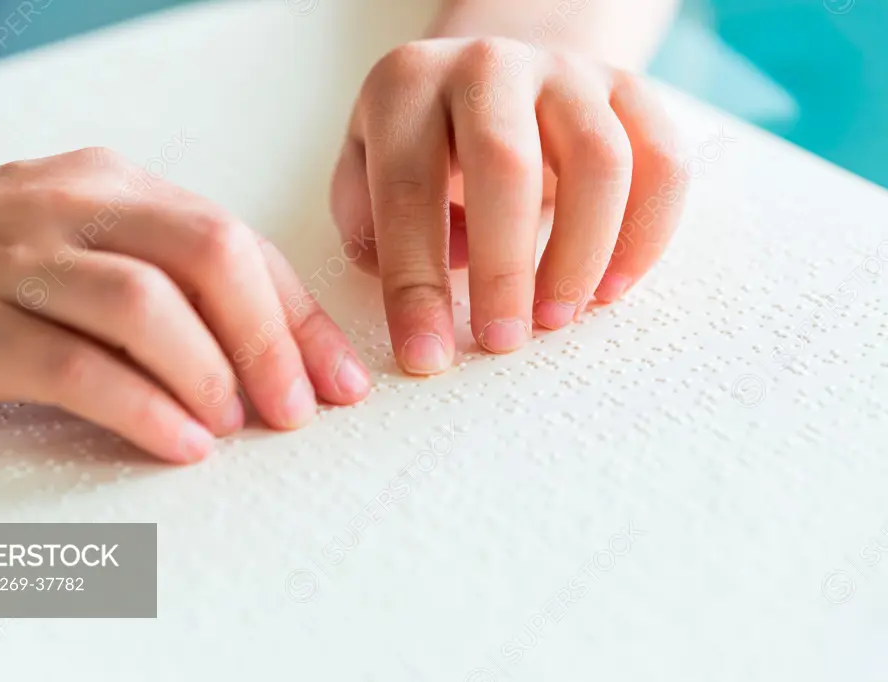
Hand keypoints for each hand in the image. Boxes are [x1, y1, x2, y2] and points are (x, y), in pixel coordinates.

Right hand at [0, 148, 370, 462]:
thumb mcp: (84, 241)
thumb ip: (168, 279)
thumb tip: (271, 353)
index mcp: (115, 184)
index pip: (237, 240)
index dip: (299, 315)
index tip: (341, 378)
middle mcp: (72, 207)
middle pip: (207, 254)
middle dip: (271, 338)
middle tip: (301, 408)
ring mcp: (16, 260)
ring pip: (144, 304)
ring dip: (210, 372)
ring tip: (237, 425)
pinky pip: (74, 365)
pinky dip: (142, 408)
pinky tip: (181, 444)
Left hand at [331, 38, 686, 373]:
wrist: (487, 73)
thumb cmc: (420, 144)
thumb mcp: (364, 170)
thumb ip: (370, 222)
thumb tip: (438, 272)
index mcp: (405, 86)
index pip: (405, 192)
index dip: (415, 285)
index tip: (428, 357)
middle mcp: (486, 66)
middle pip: (506, 164)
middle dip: (505, 270)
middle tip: (502, 341)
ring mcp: (564, 72)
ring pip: (600, 160)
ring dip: (582, 255)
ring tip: (558, 318)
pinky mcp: (626, 88)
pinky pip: (661, 160)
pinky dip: (647, 232)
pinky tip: (612, 286)